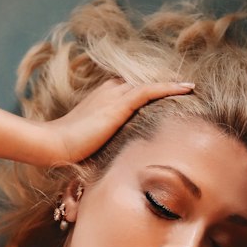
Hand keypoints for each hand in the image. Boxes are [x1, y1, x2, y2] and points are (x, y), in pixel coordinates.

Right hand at [37, 77, 194, 165]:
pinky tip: (189, 88)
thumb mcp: (93, 145)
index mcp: (102, 98)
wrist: (54, 145)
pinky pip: (150, 90)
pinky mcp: (119, 104)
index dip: (149, 92)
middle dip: (161, 88)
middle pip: (141, 84)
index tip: (168, 97)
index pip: (131, 89)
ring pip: (148, 85)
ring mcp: (114, 96)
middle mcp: (109, 91)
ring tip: (192, 87)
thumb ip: (107, 145)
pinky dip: (170, 87)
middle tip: (185, 90)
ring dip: (171, 86)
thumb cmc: (67, 151)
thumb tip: (121, 162)